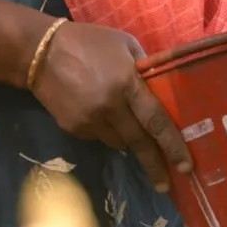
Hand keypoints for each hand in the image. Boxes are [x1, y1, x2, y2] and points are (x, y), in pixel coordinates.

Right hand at [28, 20, 192, 191]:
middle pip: (139, 143)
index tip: (186, 166)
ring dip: (127, 139)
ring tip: (122, 121)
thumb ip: (144, 68)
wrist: (39, 52)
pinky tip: (96, 111)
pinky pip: (98, 136)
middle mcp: (110, 107)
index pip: (156, 120)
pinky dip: (104, 130)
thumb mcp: (124, 44)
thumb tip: (161, 90)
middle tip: (166, 184)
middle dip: (155, 165)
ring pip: (118, 143)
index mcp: (127, 83)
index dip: (173, 145)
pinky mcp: (73, 128)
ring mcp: (90, 120)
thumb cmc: (88, 42)